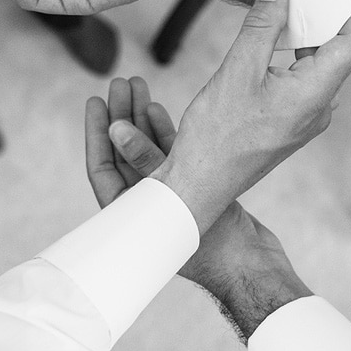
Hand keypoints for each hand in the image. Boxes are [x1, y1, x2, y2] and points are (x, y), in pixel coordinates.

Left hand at [84, 83, 310, 340]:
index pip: (102, 168)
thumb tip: (117, 130)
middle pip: (123, 154)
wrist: (254, 267)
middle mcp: (145, 205)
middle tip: (119, 83)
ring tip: (137, 85)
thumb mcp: (177, 201)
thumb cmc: (215, 251)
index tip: (96, 102)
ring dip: (141, 119)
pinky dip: (164, 131)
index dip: (97, 134)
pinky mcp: (193, 189)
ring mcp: (170, 196)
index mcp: (130, 217)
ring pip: (148, 150)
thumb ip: (147, 164)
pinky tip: (157, 107)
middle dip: (120, 117)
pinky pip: (172, 154)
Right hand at [150, 0, 350, 229]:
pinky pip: (301, 86)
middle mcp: (320, 108)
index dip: (341, 11)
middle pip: (334, 53)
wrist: (200, 184)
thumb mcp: (238, 68)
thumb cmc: (217, 135)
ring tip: (271, 18)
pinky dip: (287, 63)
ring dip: (298, 42)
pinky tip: (261, 52)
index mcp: (317, 93)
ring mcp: (307, 120)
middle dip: (314, 21)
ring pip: (315, 69)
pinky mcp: (291, 125)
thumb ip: (264, 23)